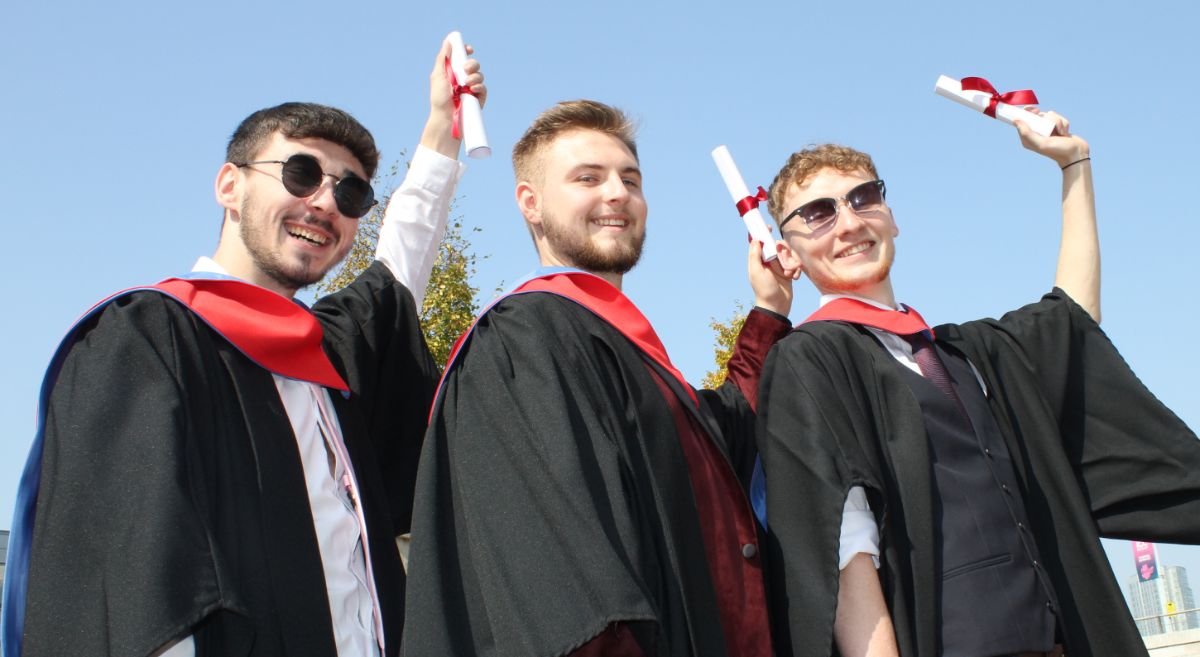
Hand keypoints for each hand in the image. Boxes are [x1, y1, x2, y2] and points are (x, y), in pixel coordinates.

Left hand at [421, 34, 487, 156]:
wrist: (446, 118)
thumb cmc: (439, 99)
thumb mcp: (438, 76)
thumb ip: (443, 58)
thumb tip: (448, 42)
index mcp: (453, 72)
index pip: (462, 58)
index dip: (466, 52)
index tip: (468, 49)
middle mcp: (463, 79)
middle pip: (474, 64)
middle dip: (472, 64)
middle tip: (465, 69)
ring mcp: (472, 89)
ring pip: (480, 75)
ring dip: (475, 76)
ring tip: (467, 84)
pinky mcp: (479, 99)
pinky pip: (484, 88)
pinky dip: (480, 87)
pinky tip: (473, 90)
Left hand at [749, 237, 800, 316]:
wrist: (776, 306)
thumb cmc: (764, 289)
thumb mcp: (756, 271)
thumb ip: (755, 255)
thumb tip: (755, 239)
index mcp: (759, 260)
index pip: (760, 242)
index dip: (763, 233)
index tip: (768, 227)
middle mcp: (769, 261)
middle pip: (779, 246)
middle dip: (785, 252)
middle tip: (785, 261)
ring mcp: (779, 266)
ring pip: (789, 254)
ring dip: (792, 263)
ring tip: (789, 274)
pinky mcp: (789, 272)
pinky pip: (796, 264)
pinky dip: (796, 270)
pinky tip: (794, 278)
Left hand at [1014, 109, 1088, 168]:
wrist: (1076, 154)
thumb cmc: (1058, 151)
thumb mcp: (1041, 143)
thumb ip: (1027, 133)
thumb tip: (1015, 120)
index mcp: (1028, 138)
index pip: (1023, 122)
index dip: (1026, 113)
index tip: (1032, 110)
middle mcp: (1037, 133)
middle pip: (1036, 115)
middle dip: (1044, 115)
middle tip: (1046, 116)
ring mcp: (1048, 130)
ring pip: (1050, 115)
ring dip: (1057, 121)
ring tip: (1060, 132)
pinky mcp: (1057, 128)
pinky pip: (1059, 118)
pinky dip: (1063, 123)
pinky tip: (1065, 133)